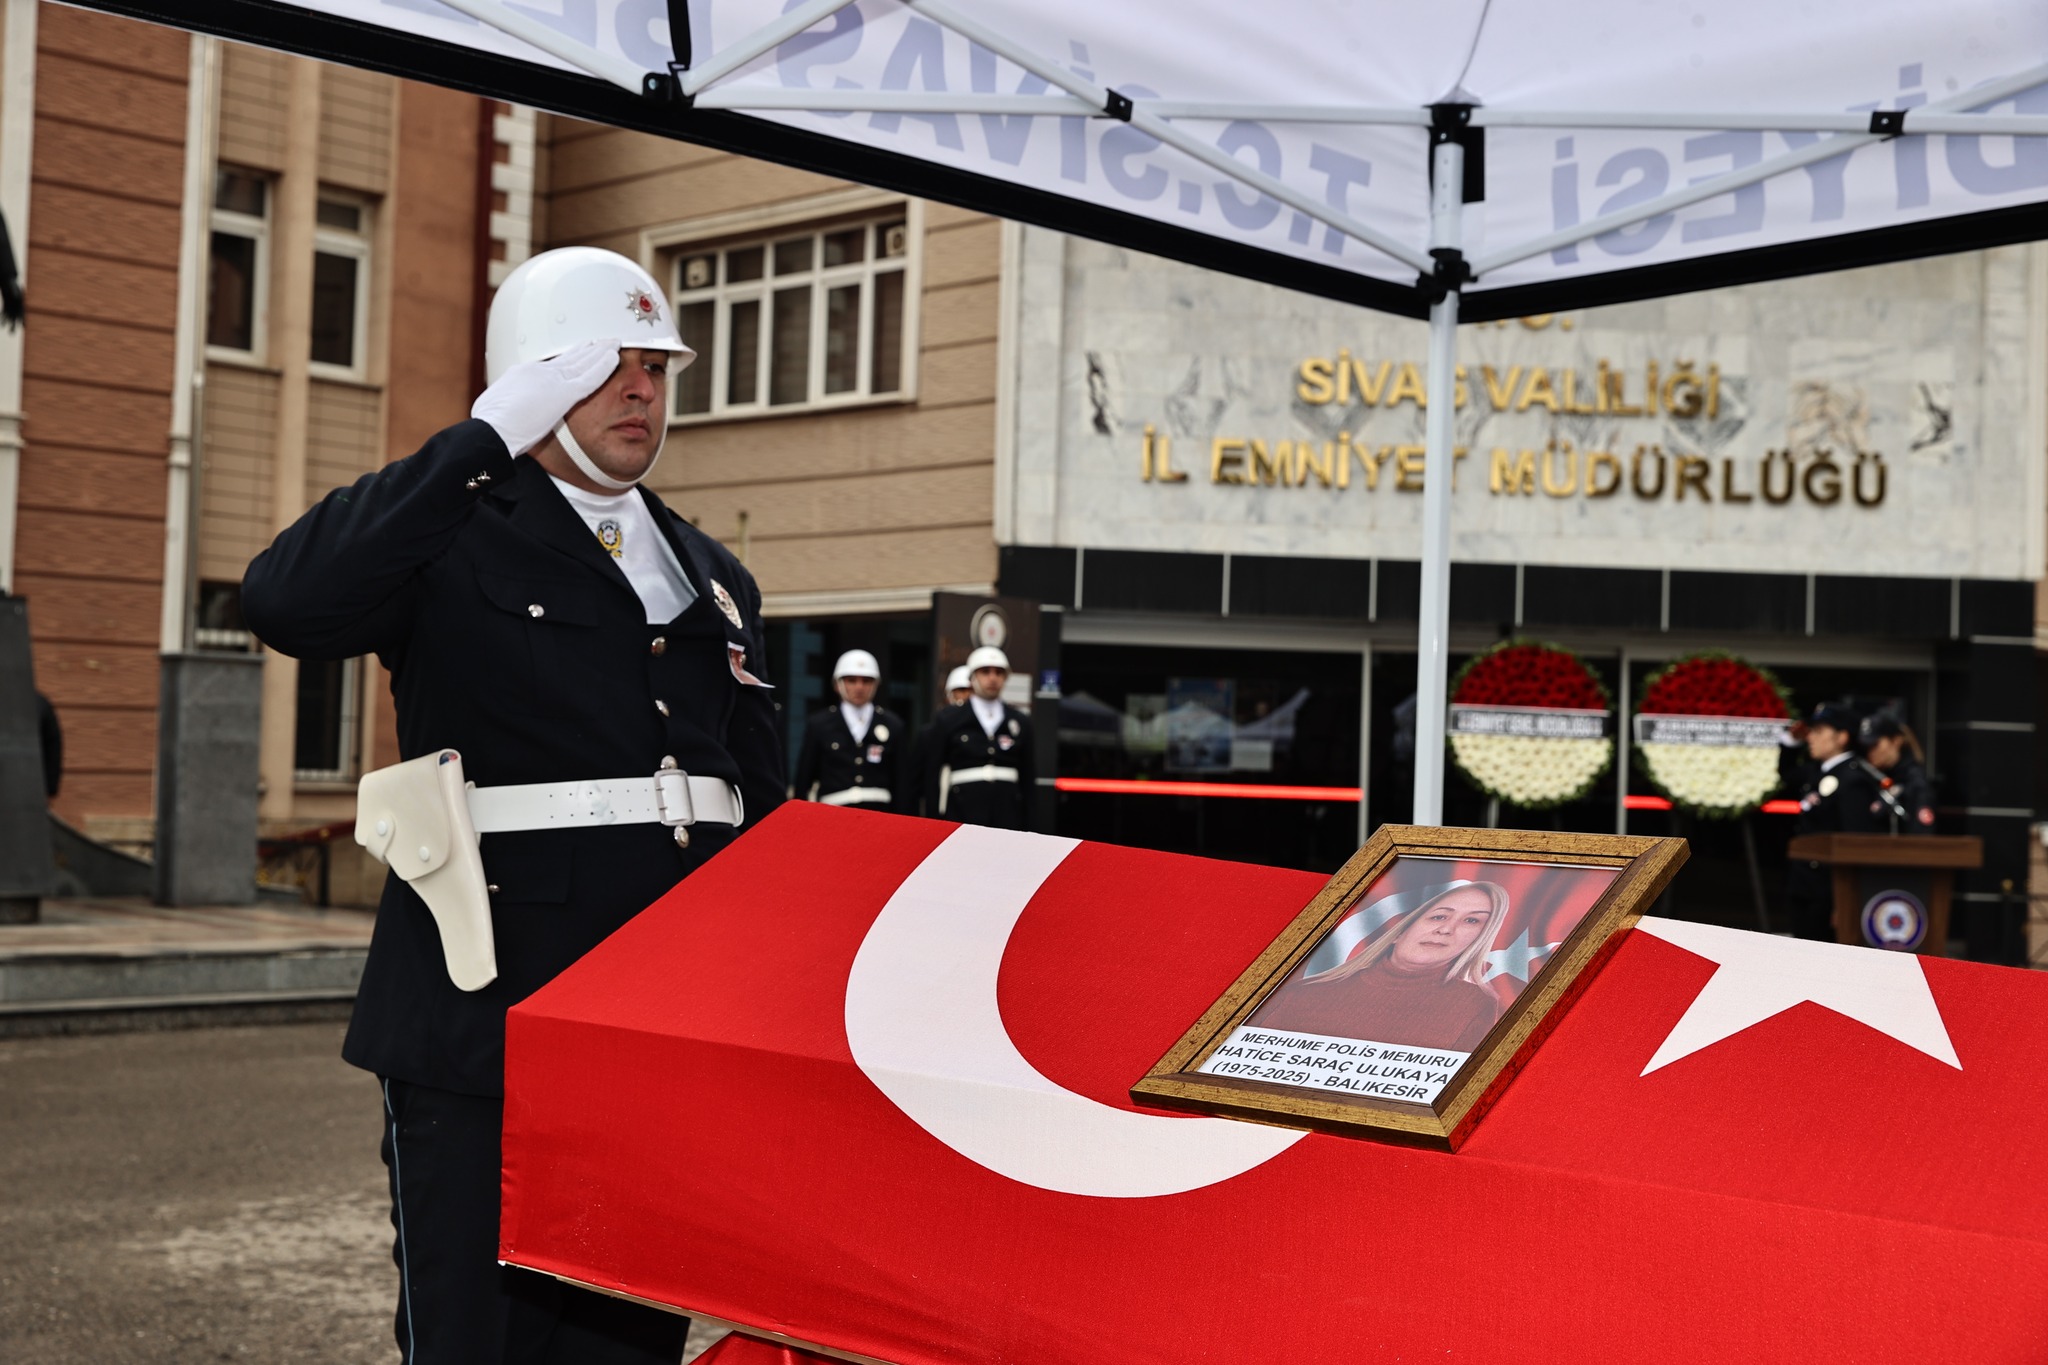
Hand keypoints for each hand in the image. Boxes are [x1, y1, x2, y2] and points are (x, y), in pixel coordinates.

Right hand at [470, 339, 619, 456]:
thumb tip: (509, 407)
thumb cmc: (491, 424)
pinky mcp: (565, 393)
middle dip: (586, 350)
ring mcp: (553, 381)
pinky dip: (603, 367)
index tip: (578, 351)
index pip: (552, 364)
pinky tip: (613, 358)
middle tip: (600, 342)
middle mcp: (539, 371)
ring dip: (600, 353)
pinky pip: (590, 378)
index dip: (568, 357)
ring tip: (613, 343)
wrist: (492, 429)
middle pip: (569, 358)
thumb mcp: (498, 406)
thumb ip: (511, 402)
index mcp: (523, 374)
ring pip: (583, 363)